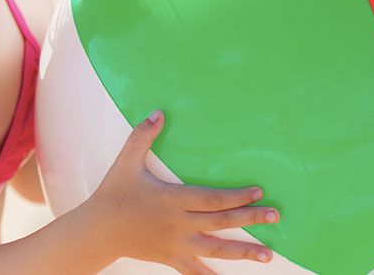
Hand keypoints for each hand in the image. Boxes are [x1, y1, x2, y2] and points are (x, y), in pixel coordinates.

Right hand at [84, 109, 280, 274]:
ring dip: (243, 251)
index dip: (236, 196)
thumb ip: (142, 136)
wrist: (98, 229)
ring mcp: (176, 243)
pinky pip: (195, 269)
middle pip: (221, 222)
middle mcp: (178, 223)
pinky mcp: (171, 257)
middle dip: (250, 219)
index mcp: (172, 199)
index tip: (258, 192)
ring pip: (215, 249)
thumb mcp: (126, 162)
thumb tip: (158, 113)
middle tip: (275, 216)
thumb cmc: (113, 194)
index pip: (211, 199)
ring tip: (268, 254)